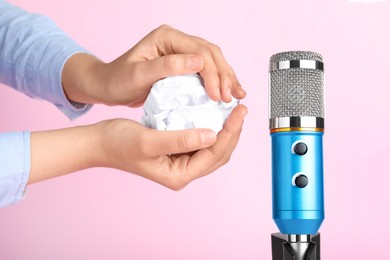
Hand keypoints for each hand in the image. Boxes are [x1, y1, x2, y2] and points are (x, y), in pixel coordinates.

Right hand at [28, 105, 246, 188]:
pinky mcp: (176, 151)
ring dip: (224, 130)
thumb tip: (212, 135)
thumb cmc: (118, 143)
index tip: (239, 111)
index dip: (230, 132)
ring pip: (211, 147)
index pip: (214, 153)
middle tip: (240, 108)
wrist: (100, 142)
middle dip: (232, 132)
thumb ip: (179, 140)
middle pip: (218, 153)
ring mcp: (180, 162)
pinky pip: (200, 140)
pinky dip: (210, 127)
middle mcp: (183, 171)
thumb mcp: (148, 141)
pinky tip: (212, 112)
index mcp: (179, 174)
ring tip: (232, 110)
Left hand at [62, 25, 245, 106]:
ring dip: (227, 78)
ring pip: (213, 60)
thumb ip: (167, 67)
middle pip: (211, 54)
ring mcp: (181, 51)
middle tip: (230, 97)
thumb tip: (199, 62)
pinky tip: (228, 91)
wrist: (109, 86)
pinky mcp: (183, 64)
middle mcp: (177, 41)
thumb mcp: (139, 75)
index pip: (199, 52)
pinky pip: (207, 69)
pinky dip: (219, 81)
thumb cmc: (118, 80)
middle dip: (224, 76)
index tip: (217, 95)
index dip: (212, 74)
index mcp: (167, 37)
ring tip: (237, 95)